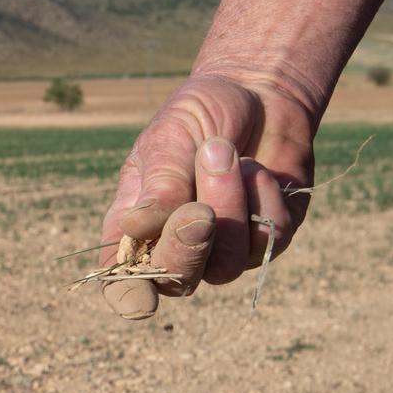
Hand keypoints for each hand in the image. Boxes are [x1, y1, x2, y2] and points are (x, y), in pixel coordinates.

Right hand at [99, 72, 316, 318]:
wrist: (258, 91)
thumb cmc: (198, 115)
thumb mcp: (169, 138)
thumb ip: (159, 184)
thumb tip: (135, 228)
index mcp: (135, 230)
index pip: (123, 282)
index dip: (129, 297)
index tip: (143, 301)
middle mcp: (176, 248)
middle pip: (177, 282)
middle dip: (188, 247)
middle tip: (199, 209)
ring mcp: (223, 250)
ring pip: (225, 264)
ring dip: (229, 207)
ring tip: (224, 152)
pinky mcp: (267, 239)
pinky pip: (268, 239)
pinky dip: (263, 198)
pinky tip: (256, 167)